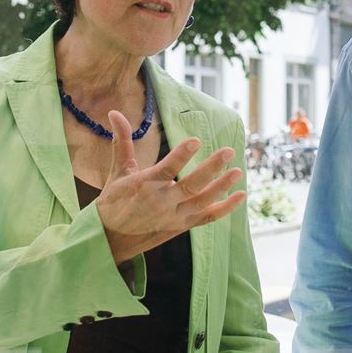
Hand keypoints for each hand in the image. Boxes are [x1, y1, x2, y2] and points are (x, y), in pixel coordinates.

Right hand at [96, 109, 245, 263]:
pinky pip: (207, 218)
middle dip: (211, 169)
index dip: (181, 156)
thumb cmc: (114, 202)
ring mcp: (174, 217)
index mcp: (144, 186)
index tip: (196, 140)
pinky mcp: (182, 226)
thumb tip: (114, 112)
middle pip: (190, 186)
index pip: (166, 170)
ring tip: (238, 171)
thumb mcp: (117, 172)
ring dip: (222, 188)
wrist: (111, 240)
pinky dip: (225, 209)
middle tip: (228, 151)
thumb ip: (122, 142)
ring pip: (202, 202)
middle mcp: (161, 203)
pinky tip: (240, 195)